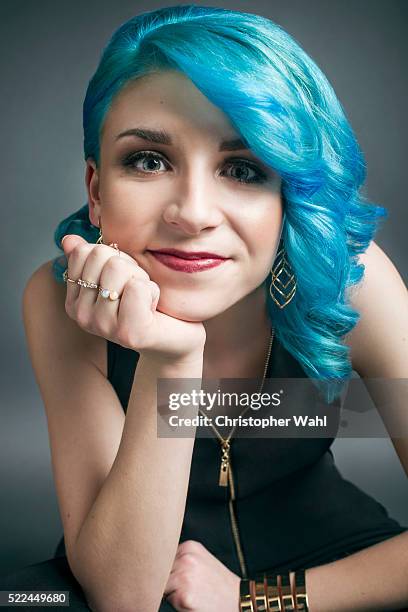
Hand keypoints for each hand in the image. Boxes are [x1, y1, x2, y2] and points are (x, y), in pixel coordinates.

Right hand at [61, 235, 205, 361]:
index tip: (123, 279)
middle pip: (101, 256)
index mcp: (74, 301)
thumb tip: (69, 240)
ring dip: (142, 278)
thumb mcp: (118, 277)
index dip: (112, 256)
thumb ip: (92, 259)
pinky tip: (152, 309)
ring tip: (145, 300)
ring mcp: (102, 326)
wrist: (177, 338)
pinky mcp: (128, 333)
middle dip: (128, 266)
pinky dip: (152, 291)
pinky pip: (137, 287)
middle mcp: (82, 316)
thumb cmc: (147, 304)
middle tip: (138, 291)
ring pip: (118, 268)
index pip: (84, 252)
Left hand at [163, 540, 240, 611]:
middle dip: (168, 579)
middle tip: (188, 584)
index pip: (163, 555)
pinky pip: (169, 600)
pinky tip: (194, 600)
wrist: (238, 599)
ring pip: (162, 586)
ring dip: (172, 592)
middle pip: (160, 570)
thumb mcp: (201, 559)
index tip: (173, 572)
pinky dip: (178, 603)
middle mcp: (186, 559)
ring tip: (192, 592)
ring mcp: (185, 577)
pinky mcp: (184, 596)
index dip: (165, 566)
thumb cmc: (218, 582)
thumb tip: (156, 562)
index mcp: (190, 546)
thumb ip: (181, 557)